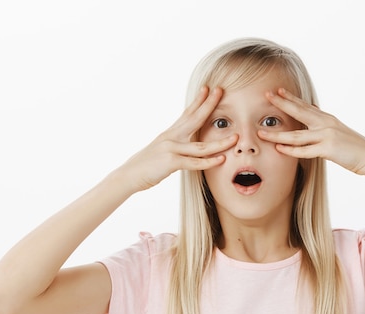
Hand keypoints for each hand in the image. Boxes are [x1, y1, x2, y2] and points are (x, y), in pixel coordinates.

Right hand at [118, 87, 237, 191]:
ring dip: (220, 143)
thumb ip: (175, 144)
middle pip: (194, 118)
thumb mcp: (162, 149)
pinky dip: (208, 162)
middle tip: (221, 91)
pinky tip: (221, 160)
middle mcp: (171, 137)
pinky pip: (194, 163)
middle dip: (209, 105)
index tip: (208, 88)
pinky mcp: (171, 163)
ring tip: (235, 137)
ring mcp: (171, 149)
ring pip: (201, 146)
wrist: (129, 175)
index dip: (198, 100)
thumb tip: (186, 142)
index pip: (187, 113)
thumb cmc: (147, 164)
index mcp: (171, 133)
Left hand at [258, 88, 364, 174]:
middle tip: (267, 95)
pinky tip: (278, 149)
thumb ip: (323, 127)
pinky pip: (305, 150)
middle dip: (281, 103)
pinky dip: (291, 150)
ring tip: (261, 132)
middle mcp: (326, 123)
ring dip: (277, 135)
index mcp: (327, 119)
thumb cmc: (353, 148)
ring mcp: (326, 135)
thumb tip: (312, 120)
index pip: (305, 105)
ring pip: (296, 135)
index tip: (278, 90)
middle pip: (299, 112)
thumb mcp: (337, 133)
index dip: (291, 98)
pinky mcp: (328, 149)